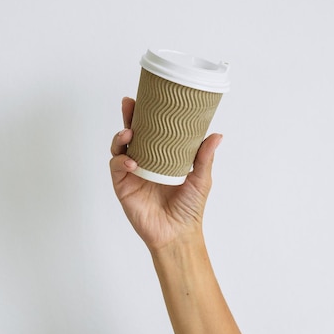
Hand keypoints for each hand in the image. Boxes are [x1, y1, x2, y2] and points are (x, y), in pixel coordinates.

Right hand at [109, 97, 222, 251]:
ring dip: (121, 137)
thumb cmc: (189, 208)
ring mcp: (131, 173)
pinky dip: (122, 161)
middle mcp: (143, 161)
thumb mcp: (201, 178)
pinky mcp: (123, 186)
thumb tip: (217, 135)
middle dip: (127, 118)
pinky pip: (116, 168)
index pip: (149, 131)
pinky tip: (132, 161)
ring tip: (130, 133)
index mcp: (159, 156)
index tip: (143, 99)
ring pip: (119, 147)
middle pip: (130, 134)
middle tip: (129, 105)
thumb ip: (204, 157)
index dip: (144, 115)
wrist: (178, 234)